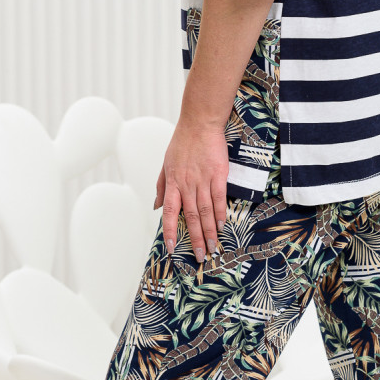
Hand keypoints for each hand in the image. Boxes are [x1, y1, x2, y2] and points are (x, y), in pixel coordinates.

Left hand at [154, 119, 228, 262]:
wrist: (199, 123)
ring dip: (209, 231)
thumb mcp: (166, 163)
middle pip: (191, 216)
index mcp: (173, 182)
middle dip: (195, 238)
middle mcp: (187, 184)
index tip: (170, 249)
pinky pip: (219, 198)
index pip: (170, 212)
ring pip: (205, 211)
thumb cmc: (182, 142)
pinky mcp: (218, 173)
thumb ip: (162, 186)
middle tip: (200, 256)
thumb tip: (157, 206)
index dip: (170, 231)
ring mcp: (203, 179)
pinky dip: (220, 213)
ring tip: (212, 247)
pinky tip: (221, 225)